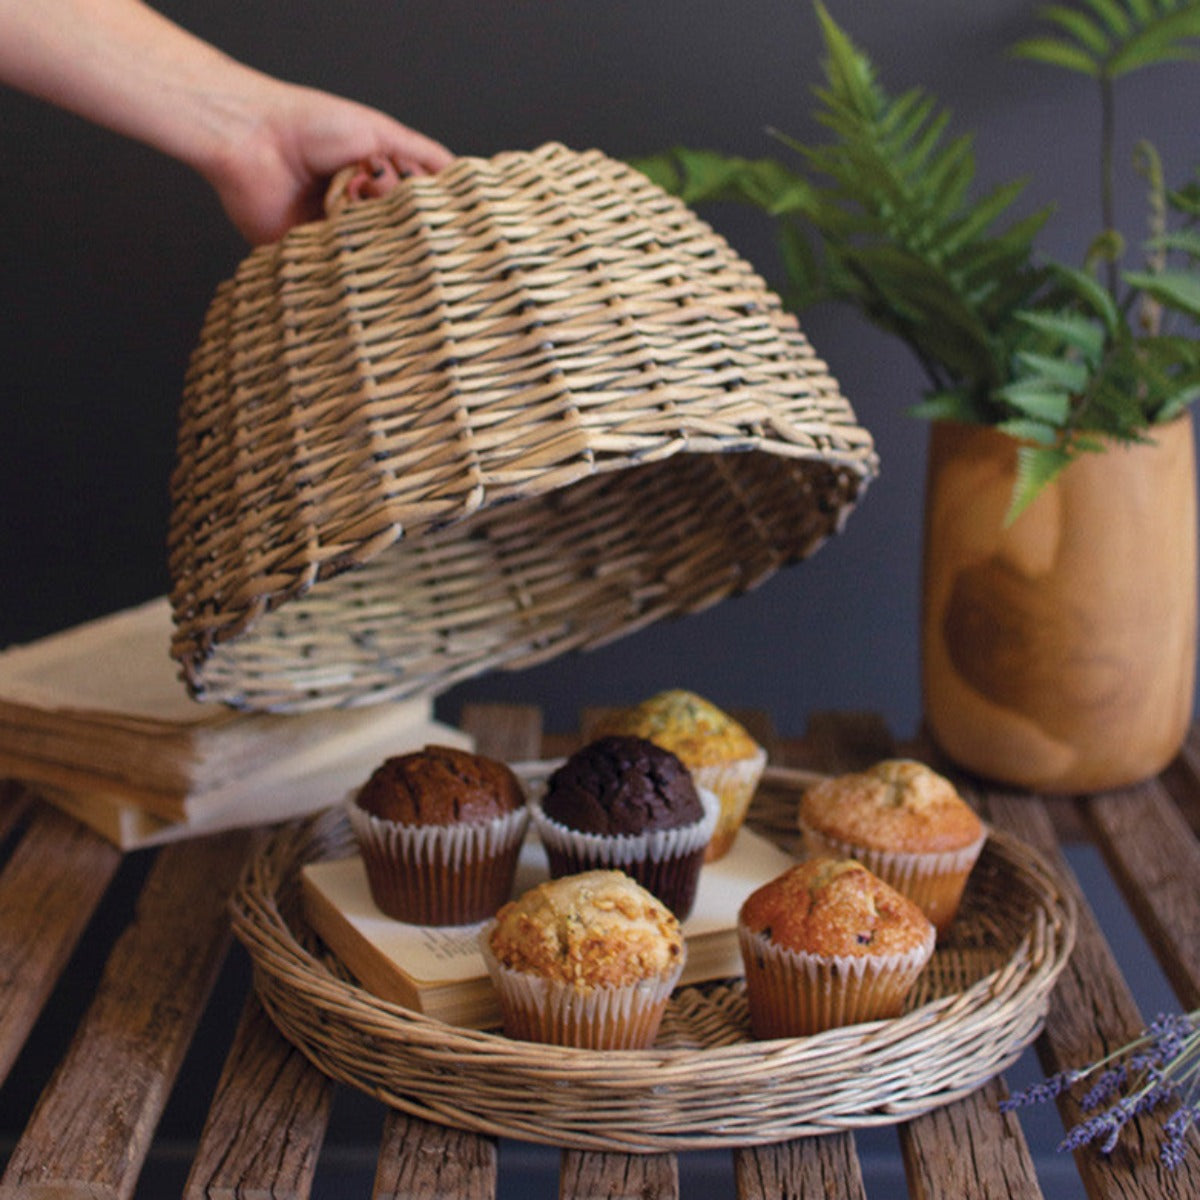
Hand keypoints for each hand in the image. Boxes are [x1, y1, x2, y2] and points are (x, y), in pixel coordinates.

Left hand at [205, 81, 452, 244]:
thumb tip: (463, 174)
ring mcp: (339, 236)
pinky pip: (343, 268)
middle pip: (402, 231)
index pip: (420, 207)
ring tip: (346, 192)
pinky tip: (337, 221)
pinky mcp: (313, 257)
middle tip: (372, 180)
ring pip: (376, 251)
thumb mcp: (380, 132)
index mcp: (378, 183)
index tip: (427, 196)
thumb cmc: (311, 124)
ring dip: (368, 224)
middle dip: (393, 207)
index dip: (426, 203)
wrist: (253, 139)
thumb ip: (424, 155)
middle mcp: (361, 212)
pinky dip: (347, 250)